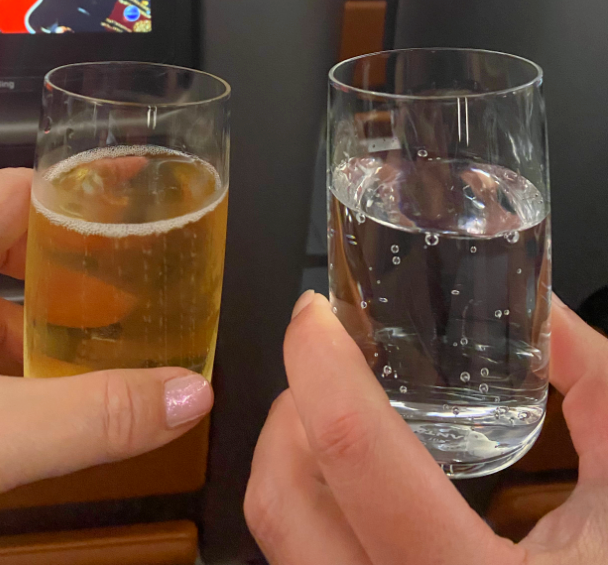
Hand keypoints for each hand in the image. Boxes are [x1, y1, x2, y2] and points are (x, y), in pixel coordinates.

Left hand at [0, 170, 212, 564]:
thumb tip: (186, 393)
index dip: (77, 190)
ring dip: (47, 322)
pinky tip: (54, 398)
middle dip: (73, 261)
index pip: (12, 192)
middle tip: (136, 272)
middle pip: (6, 245)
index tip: (133, 189)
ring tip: (110, 338)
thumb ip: (94, 415)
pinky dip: (16, 368)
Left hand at [245, 291, 607, 564]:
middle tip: (323, 366)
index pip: (357, 455)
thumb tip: (547, 313)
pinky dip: (305, 517)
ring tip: (329, 417)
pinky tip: (350, 491)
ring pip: (279, 547)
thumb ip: (596, 390)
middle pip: (282, 506)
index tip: (314, 313)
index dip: (318, 364)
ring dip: (287, 464)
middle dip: (288, 415)